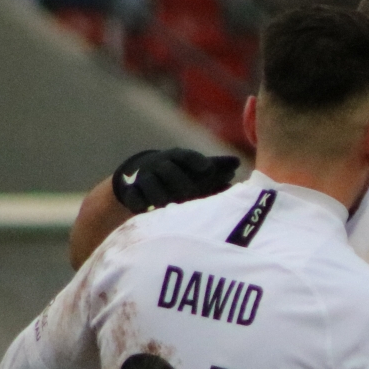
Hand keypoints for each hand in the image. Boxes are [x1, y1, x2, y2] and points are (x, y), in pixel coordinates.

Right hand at [109, 149, 239, 213]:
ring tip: (167, 205)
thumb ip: (214, 167)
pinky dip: (139, 204)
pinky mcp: (131, 192)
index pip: (185, 156)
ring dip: (159, 194)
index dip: (196, 161)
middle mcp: (158, 165)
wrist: (139, 174)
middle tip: (191, 193)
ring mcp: (143, 178)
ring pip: (150, 183)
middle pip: (168, 170)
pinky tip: (146, 212)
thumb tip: (237, 163)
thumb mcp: (192, 167)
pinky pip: (134, 198)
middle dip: (179, 181)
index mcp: (175, 157)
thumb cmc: (176, 172)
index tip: (208, 169)